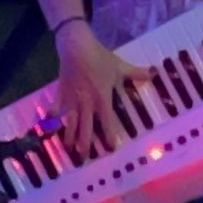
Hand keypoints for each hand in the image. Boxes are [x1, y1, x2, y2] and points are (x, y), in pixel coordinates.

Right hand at [53, 21, 149, 156]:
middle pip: (85, 126)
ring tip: (68, 148)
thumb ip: (136, 73)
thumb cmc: (99, 57)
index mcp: (102, 97)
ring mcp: (72, 98)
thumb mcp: (119, 66)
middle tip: (84, 157)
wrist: (76, 46)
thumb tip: (154, 73)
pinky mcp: (61, 92)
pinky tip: (47, 128)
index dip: (109, 134)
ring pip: (70, 121)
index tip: (111, 147)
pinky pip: (55, 107)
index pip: (107, 120)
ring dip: (69, 135)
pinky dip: (52, 117)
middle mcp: (86, 102)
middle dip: (84, 142)